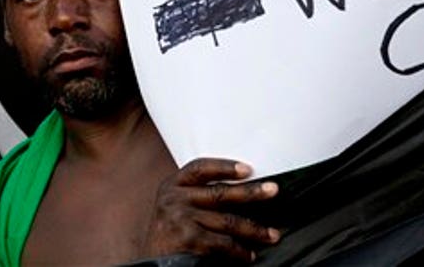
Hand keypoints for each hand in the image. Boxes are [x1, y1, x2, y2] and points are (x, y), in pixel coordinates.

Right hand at [142, 159, 280, 262]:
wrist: (150, 264)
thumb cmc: (170, 233)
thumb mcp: (175, 205)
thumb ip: (197, 193)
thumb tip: (243, 189)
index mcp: (173, 185)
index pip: (201, 168)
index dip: (225, 167)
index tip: (248, 169)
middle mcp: (174, 198)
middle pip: (220, 192)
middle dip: (252, 192)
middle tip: (273, 190)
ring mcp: (180, 218)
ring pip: (227, 221)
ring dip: (254, 229)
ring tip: (272, 234)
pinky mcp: (188, 239)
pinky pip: (223, 243)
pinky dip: (240, 251)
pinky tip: (250, 254)